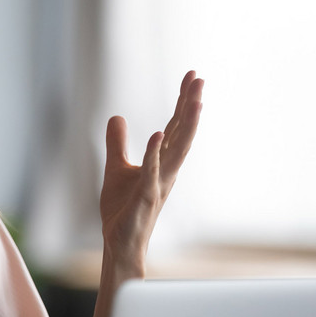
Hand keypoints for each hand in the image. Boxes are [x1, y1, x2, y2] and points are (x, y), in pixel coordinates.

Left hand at [99, 70, 203, 277]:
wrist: (119, 242)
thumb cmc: (122, 209)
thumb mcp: (116, 168)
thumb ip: (117, 143)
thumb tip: (116, 117)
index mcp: (161, 161)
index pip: (175, 125)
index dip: (183, 101)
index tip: (192, 75)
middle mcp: (166, 170)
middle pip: (182, 132)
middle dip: (190, 105)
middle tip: (199, 78)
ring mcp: (158, 183)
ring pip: (177, 150)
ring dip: (186, 126)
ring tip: (195, 101)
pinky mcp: (145, 197)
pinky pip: (151, 172)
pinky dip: (154, 154)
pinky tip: (156, 134)